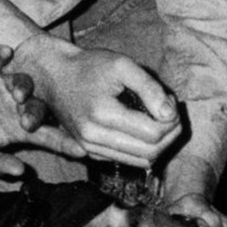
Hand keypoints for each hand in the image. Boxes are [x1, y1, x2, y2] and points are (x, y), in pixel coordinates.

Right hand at [0, 47, 86, 178]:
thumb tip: (20, 171)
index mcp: (21, 128)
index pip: (50, 136)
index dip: (66, 143)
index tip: (82, 151)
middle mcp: (18, 104)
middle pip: (38, 106)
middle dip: (37, 111)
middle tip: (29, 120)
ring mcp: (4, 83)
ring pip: (22, 81)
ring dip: (22, 84)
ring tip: (16, 92)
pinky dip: (1, 55)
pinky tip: (5, 54)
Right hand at [7, 33, 181, 168]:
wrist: (55, 76)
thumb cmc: (89, 67)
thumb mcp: (122, 65)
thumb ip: (149, 87)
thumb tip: (169, 115)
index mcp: (103, 114)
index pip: (153, 134)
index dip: (171, 119)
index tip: (169, 100)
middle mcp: (93, 137)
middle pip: (150, 152)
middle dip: (170, 133)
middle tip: (168, 110)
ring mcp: (89, 147)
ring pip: (140, 161)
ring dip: (159, 143)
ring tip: (156, 118)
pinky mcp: (89, 151)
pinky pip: (127, 160)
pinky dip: (143, 148)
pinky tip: (141, 126)